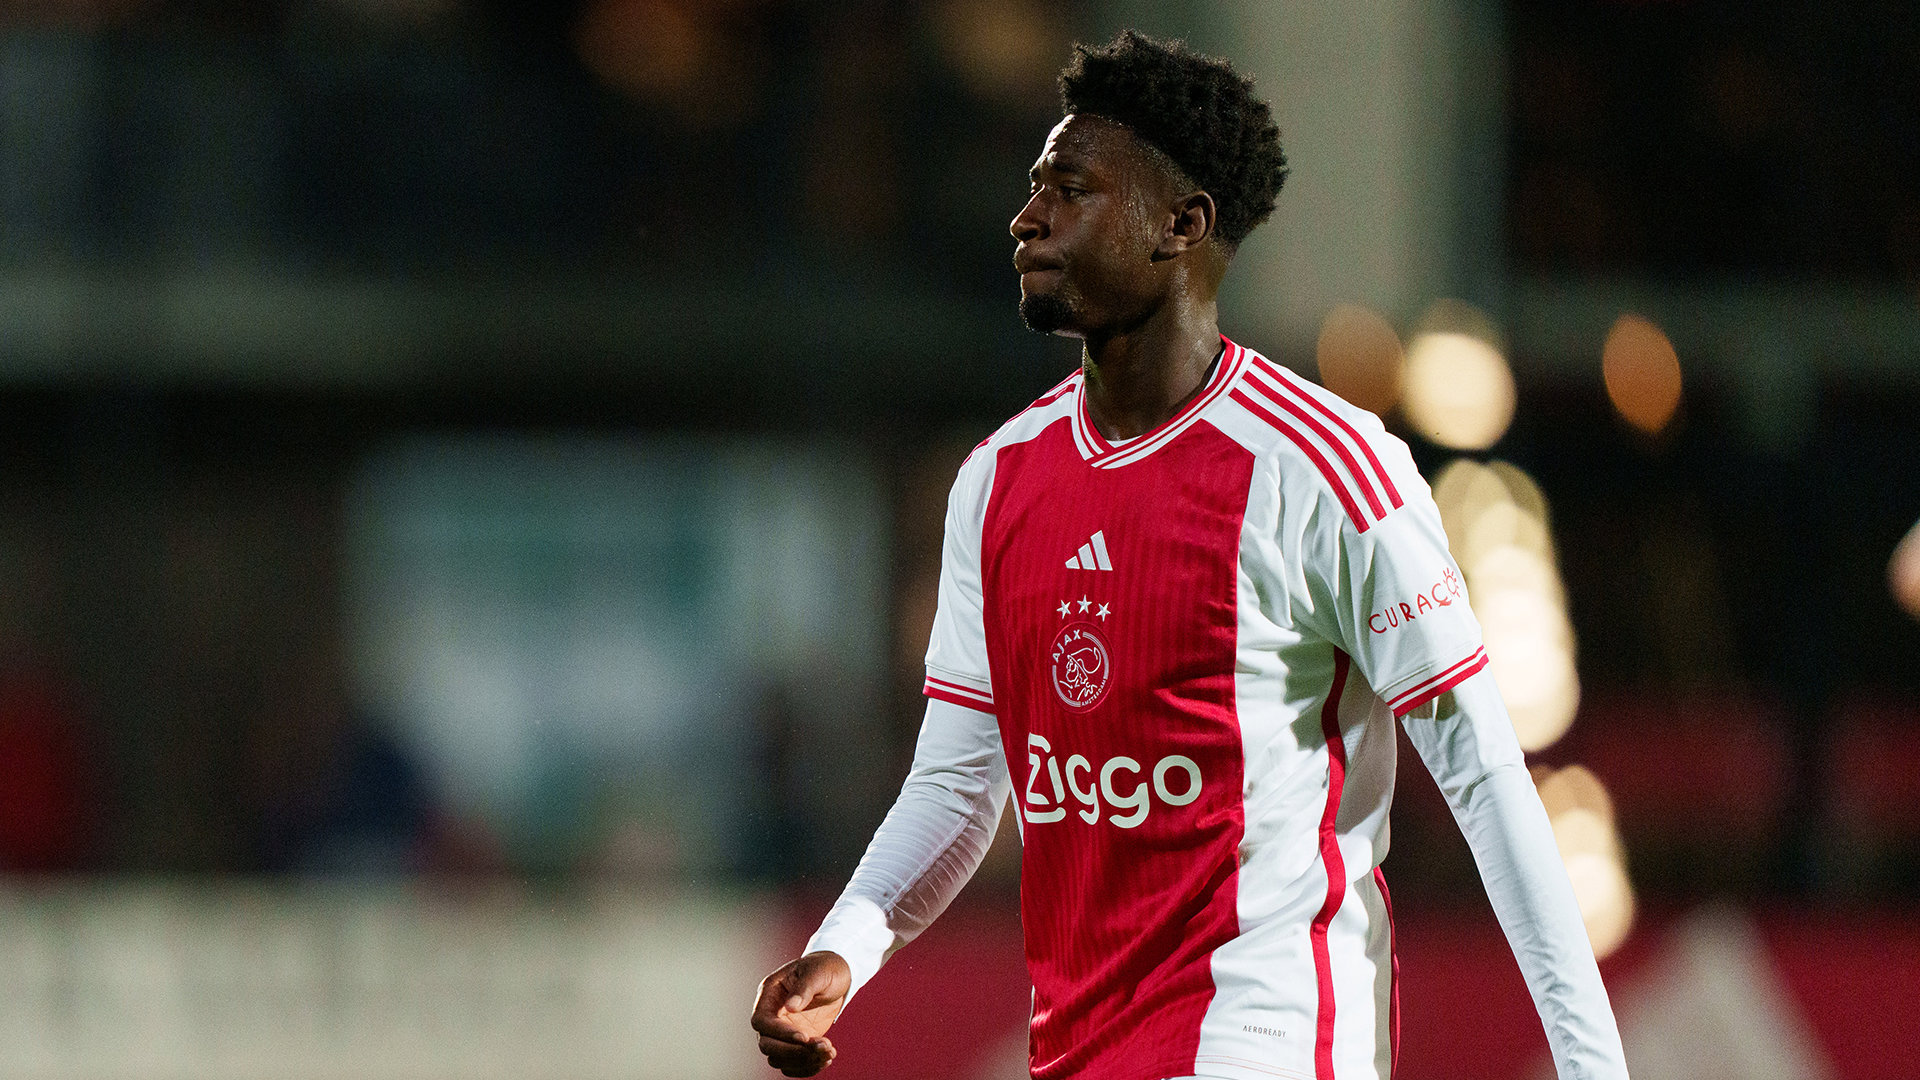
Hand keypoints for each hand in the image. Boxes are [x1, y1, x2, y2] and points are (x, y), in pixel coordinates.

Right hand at [750, 950, 851, 1076]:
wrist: (837, 975)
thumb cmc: (824, 968)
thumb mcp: (817, 971)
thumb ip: (804, 988)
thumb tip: (790, 1006)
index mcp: (769, 994)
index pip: (762, 1021)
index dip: (780, 1032)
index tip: (805, 1037)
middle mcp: (772, 1015)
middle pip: (767, 1044)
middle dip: (793, 1051)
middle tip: (822, 1046)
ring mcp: (782, 1031)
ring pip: (779, 1058)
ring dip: (803, 1061)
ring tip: (829, 1051)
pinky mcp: (796, 1042)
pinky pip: (793, 1063)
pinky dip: (808, 1067)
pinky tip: (827, 1058)